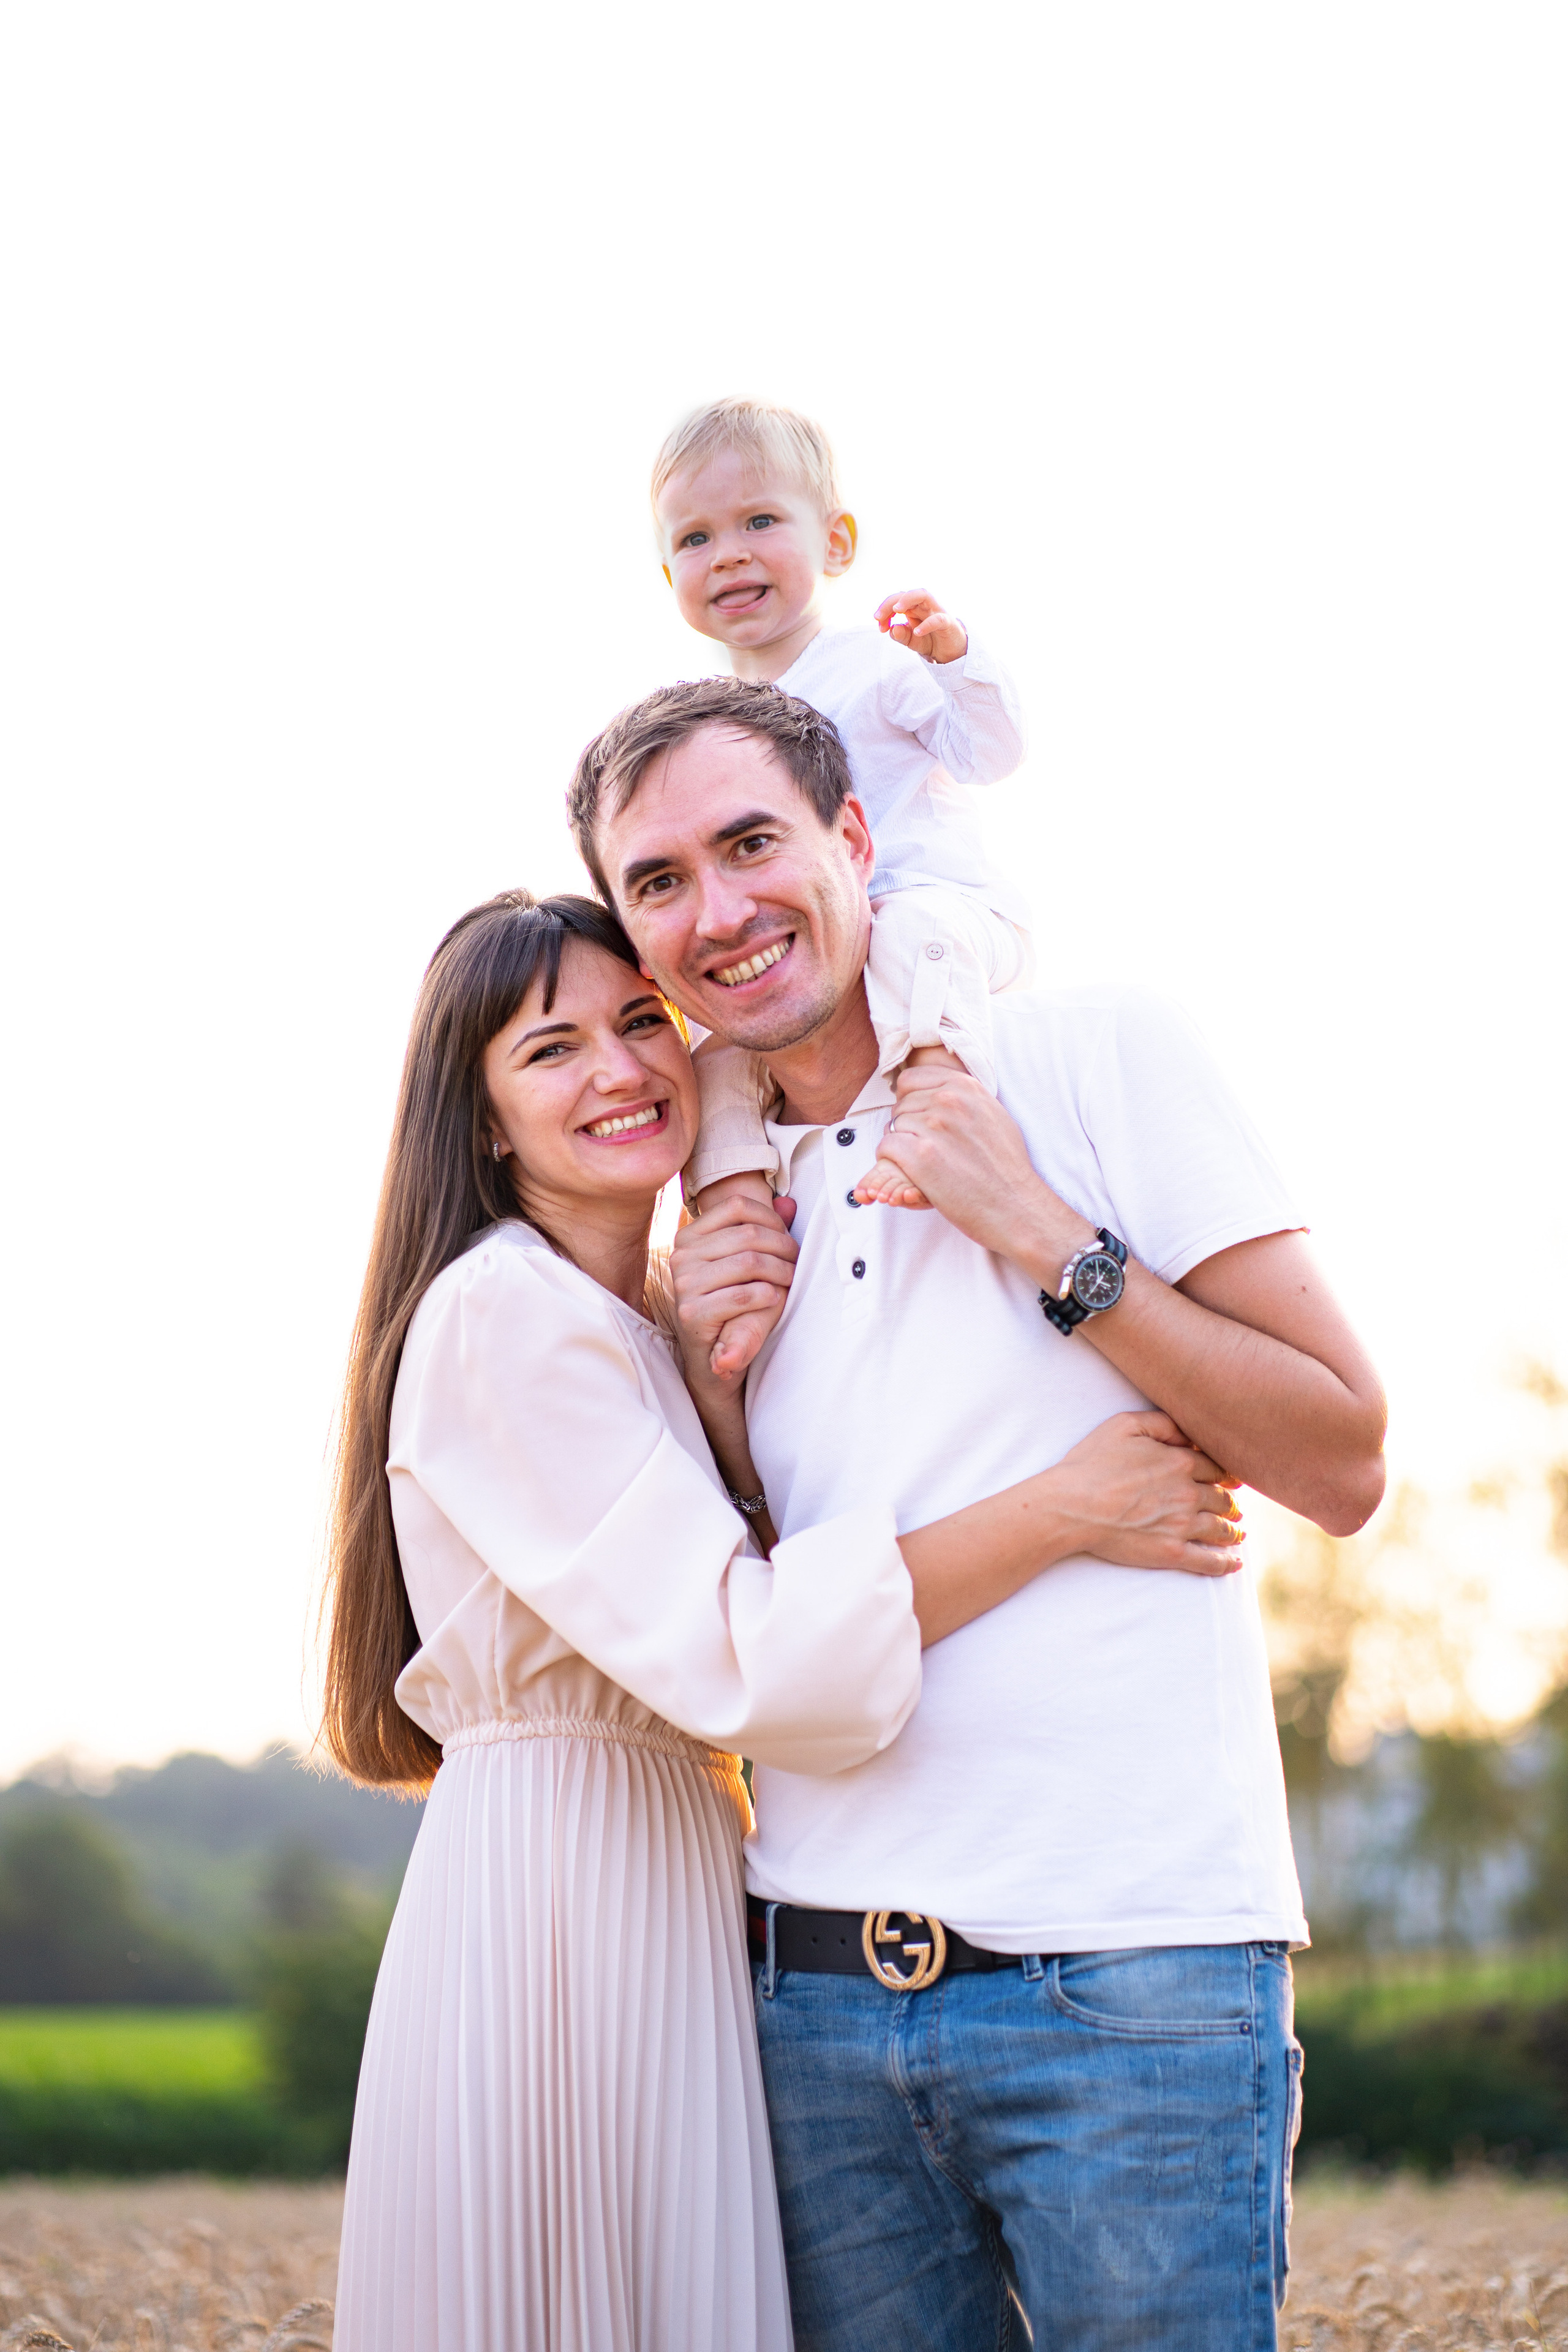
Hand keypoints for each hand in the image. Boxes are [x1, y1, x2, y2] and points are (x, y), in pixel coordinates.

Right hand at [670, 1190, 798, 1400]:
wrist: (712, 1355)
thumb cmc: (732, 1303)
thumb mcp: (745, 1264)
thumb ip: (764, 1231)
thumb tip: (789, 1203)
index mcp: (689, 1235)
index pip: (737, 1206)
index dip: (771, 1218)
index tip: (788, 1236)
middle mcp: (681, 1255)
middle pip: (748, 1234)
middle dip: (782, 1246)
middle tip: (796, 1262)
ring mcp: (684, 1284)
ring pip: (749, 1262)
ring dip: (780, 1271)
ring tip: (790, 1280)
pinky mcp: (692, 1313)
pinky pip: (742, 1295)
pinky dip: (767, 1295)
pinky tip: (774, 1299)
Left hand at [858, 1062, 1088, 1277]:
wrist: (1015, 1205)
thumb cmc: (1006, 1167)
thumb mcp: (994, 1115)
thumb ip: (966, 1098)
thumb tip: (941, 1089)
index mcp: (965, 1086)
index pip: (910, 1079)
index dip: (908, 1100)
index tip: (917, 1118)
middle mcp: (949, 1101)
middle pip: (901, 1105)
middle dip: (906, 1125)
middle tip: (925, 1148)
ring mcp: (934, 1127)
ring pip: (893, 1126)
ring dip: (900, 1145)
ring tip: (923, 1163)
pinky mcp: (921, 1156)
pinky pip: (887, 1147)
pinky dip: (893, 1161)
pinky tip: (912, 1172)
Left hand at [873, 589, 966, 663]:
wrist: (952, 653)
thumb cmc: (931, 641)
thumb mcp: (912, 642)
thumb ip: (901, 636)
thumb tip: (892, 628)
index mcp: (914, 609)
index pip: (896, 601)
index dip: (884, 610)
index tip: (880, 626)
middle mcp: (924, 606)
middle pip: (907, 594)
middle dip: (890, 602)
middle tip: (878, 617)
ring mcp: (936, 612)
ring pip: (924, 595)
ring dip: (907, 599)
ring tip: (896, 610)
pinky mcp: (948, 623)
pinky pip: (938, 619)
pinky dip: (927, 624)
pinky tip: (917, 632)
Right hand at [1047, 1411, 1244, 1576]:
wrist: (1071, 1506)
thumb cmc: (1091, 1463)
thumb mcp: (1124, 1425)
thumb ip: (1162, 1423)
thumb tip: (1189, 1432)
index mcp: (1179, 1462)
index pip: (1216, 1468)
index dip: (1225, 1475)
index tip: (1230, 1481)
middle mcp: (1188, 1493)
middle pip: (1222, 1499)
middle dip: (1231, 1504)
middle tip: (1235, 1508)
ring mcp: (1182, 1525)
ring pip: (1221, 1529)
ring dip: (1233, 1531)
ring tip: (1237, 1534)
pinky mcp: (1172, 1553)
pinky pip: (1209, 1561)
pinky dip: (1226, 1563)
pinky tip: (1234, 1563)